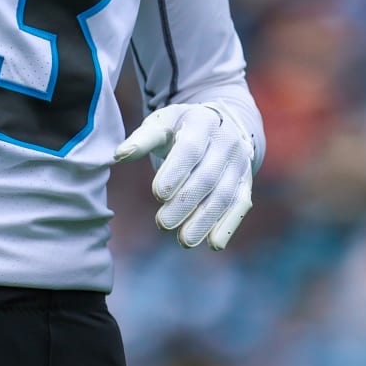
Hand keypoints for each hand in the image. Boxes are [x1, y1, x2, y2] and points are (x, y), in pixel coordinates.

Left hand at [114, 103, 253, 249]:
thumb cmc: (181, 128)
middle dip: (185, 203)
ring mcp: (239, 163)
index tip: (157, 194)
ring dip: (204, 221)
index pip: (190, 148)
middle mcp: (227, 141)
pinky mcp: (245, 181)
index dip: (175, 172)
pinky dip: (228, 226)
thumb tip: (120, 155)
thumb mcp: (162, 124)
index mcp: (202, 122)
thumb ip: (142, 139)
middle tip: (163, 223)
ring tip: (184, 240)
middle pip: (207, 177)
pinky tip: (213, 243)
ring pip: (224, 195)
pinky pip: (240, 205)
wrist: (219, 125)